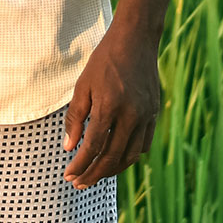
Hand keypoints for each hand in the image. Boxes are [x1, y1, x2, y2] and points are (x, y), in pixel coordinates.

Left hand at [62, 23, 161, 188]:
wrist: (135, 40)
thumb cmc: (104, 61)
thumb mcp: (82, 85)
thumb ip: (76, 118)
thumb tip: (69, 147)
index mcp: (110, 106)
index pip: (93, 147)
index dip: (80, 164)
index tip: (68, 174)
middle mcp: (131, 115)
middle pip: (112, 157)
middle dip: (93, 173)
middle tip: (78, 182)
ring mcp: (146, 115)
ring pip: (130, 155)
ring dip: (112, 170)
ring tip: (95, 175)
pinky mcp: (154, 113)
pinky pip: (143, 144)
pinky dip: (129, 155)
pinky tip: (116, 158)